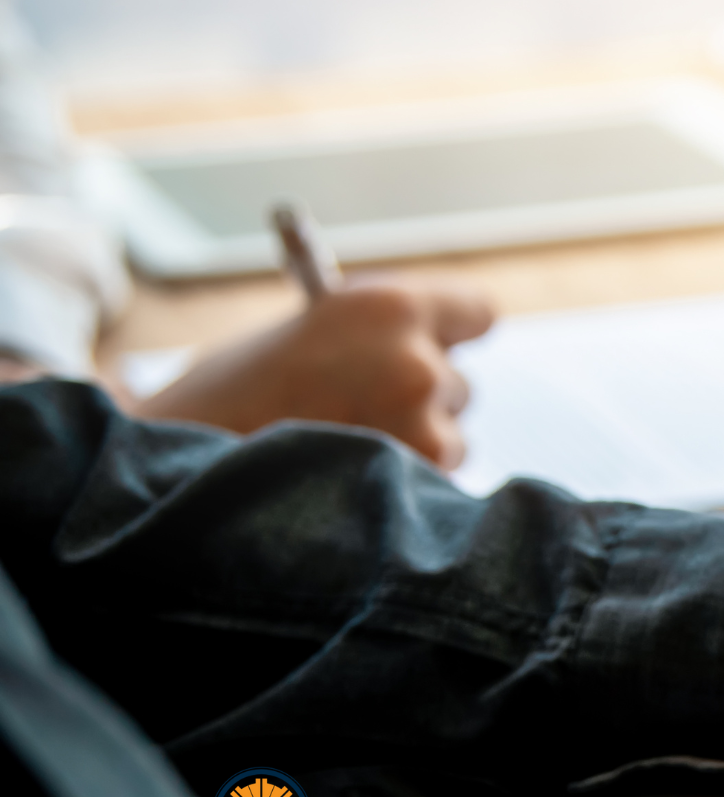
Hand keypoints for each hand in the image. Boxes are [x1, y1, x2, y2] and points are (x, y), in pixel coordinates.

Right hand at [136, 280, 493, 469]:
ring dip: (412, 449)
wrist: (174, 475)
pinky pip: (433, 484)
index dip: (454, 332)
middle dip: (421, 400)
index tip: (443, 344)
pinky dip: (402, 490)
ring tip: (338, 454)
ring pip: (449, 439)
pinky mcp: (418, 486)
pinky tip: (344, 488)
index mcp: (384, 306)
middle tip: (359, 413)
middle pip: (459, 383)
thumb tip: (427, 343)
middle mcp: (415, 361)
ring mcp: (422, 427)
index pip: (477, 311)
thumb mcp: (300, 335)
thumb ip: (370, 337)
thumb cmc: (228, 400)